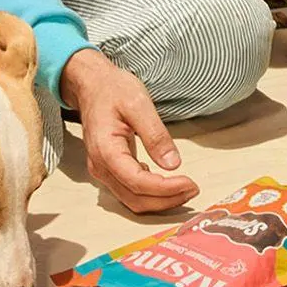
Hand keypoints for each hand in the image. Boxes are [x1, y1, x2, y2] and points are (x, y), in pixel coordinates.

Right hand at [60, 48, 197, 212]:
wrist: (92, 86)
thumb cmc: (113, 90)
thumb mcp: (139, 104)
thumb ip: (155, 135)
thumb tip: (173, 164)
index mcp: (106, 150)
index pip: (138, 182)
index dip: (166, 189)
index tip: (190, 183)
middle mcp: (100, 167)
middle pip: (135, 199)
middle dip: (167, 199)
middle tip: (194, 189)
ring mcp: (103, 171)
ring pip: (132, 201)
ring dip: (160, 201)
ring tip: (186, 189)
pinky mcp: (109, 170)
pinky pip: (129, 192)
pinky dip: (151, 195)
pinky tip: (168, 184)